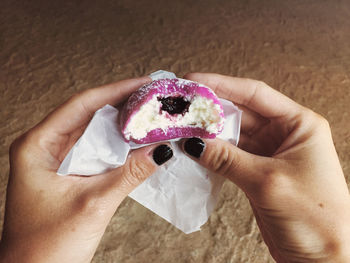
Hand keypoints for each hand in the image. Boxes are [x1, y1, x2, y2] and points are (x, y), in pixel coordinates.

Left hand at [0, 77, 172, 262]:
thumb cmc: (47, 247)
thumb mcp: (93, 204)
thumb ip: (129, 174)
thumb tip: (161, 150)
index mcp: (36, 146)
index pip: (81, 105)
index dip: (115, 91)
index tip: (143, 83)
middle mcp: (44, 147)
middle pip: (88, 114)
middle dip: (121, 104)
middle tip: (151, 96)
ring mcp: (55, 160)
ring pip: (93, 132)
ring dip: (120, 124)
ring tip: (148, 112)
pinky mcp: (68, 174)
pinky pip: (95, 151)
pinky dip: (117, 145)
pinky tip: (136, 141)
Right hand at [183, 73, 349, 261]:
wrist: (321, 257)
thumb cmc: (312, 215)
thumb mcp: (267, 180)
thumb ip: (227, 159)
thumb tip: (192, 142)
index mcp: (299, 124)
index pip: (255, 94)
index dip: (223, 84)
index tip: (194, 80)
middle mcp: (284, 133)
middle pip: (241, 112)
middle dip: (211, 108)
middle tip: (181, 105)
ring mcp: (269, 152)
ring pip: (233, 134)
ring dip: (208, 132)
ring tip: (181, 126)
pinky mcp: (258, 171)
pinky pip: (230, 155)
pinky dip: (212, 152)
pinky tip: (193, 149)